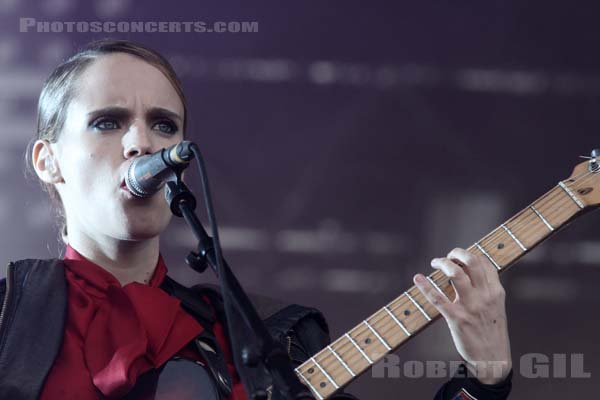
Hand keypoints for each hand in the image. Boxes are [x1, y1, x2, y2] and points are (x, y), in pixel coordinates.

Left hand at [413, 248, 511, 383]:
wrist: (492, 359)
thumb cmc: (491, 331)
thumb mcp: (496, 307)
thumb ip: (486, 289)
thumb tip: (469, 272)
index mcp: (496, 292)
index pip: (483, 262)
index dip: (469, 254)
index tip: (458, 257)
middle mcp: (485, 296)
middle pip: (471, 262)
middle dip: (456, 253)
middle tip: (447, 256)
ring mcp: (470, 306)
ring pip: (456, 274)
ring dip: (443, 263)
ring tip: (435, 263)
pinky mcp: (456, 318)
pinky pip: (438, 298)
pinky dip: (425, 286)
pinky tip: (418, 279)